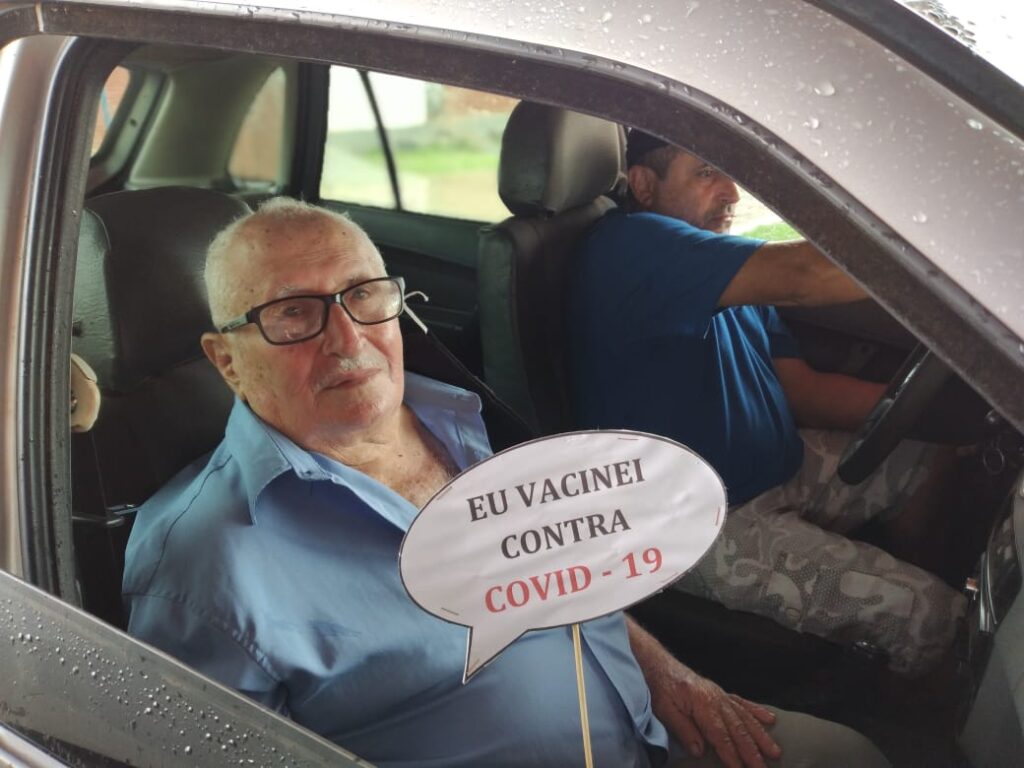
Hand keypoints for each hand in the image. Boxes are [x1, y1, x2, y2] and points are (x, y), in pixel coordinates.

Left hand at [650, 664, 779, 767]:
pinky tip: (770, 719)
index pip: (720, 735)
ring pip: (745, 717)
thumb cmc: (659, 687)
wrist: (658, 664)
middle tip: (763, 767)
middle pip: (738, 728)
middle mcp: (716, 698)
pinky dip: (757, 711)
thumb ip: (684, 730)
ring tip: (774, 751)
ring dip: (760, 735)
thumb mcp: (665, 710)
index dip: (731, 754)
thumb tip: (700, 751)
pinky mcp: (720, 692)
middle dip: (752, 750)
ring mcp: (720, 694)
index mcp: (702, 703)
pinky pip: (742, 702)